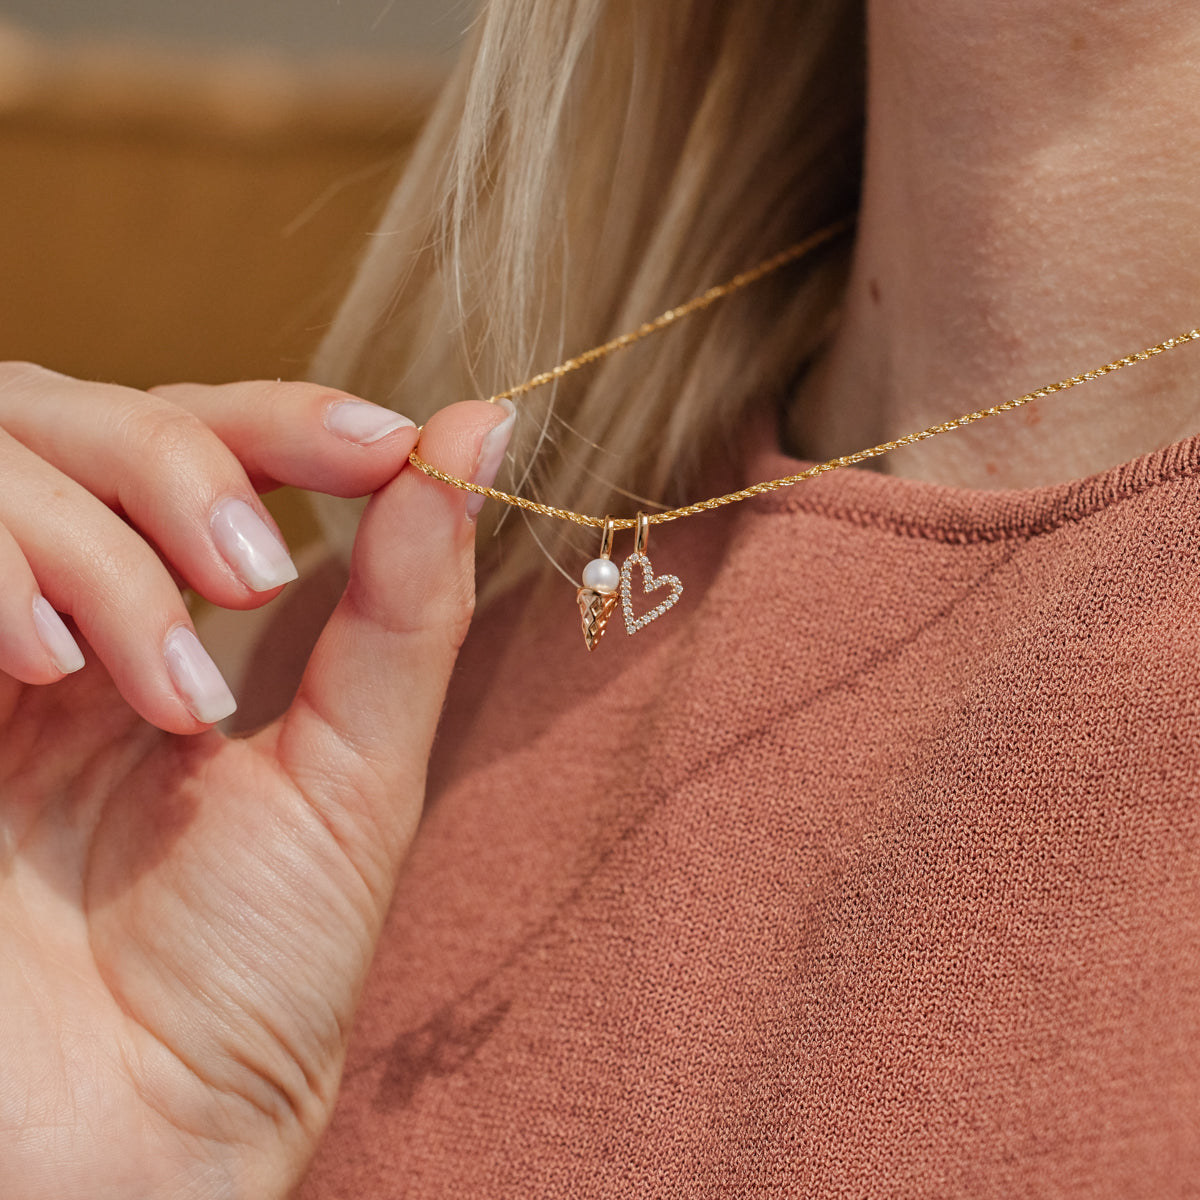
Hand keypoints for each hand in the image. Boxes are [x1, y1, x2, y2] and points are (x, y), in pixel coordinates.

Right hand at [0, 364, 512, 1197]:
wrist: (136, 1136)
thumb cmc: (250, 973)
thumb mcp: (356, 768)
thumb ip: (408, 601)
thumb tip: (481, 431)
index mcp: (162, 629)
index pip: (197, 440)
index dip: (280, 416)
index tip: (384, 444)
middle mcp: (53, 617)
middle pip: (76, 418)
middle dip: (178, 463)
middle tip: (253, 573)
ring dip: (94, 545)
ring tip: (170, 688)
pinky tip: (54, 669)